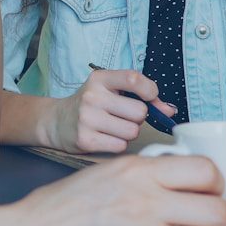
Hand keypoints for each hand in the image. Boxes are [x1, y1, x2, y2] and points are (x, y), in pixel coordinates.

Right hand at [51, 69, 176, 153]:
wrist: (56, 121)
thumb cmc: (91, 104)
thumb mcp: (111, 90)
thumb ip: (142, 96)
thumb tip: (170, 111)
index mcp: (100, 79)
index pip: (134, 79)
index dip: (150, 91)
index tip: (149, 98)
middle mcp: (92, 97)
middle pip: (139, 112)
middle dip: (138, 118)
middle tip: (124, 116)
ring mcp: (87, 119)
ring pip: (132, 131)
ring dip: (128, 133)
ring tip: (114, 128)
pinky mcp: (85, 140)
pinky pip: (120, 146)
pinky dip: (117, 144)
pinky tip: (105, 137)